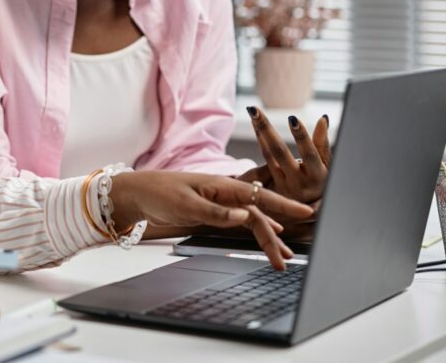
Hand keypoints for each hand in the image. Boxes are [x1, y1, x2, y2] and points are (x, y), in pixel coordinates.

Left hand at [110, 171, 313, 269]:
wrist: (139, 193)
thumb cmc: (160, 193)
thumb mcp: (186, 204)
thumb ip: (216, 212)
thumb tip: (246, 216)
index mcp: (222, 186)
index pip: (259, 196)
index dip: (283, 205)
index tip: (306, 212)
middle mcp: (226, 193)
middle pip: (258, 214)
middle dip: (274, 237)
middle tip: (286, 259)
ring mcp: (221, 202)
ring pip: (252, 220)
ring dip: (267, 238)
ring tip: (283, 258)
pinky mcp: (214, 211)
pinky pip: (241, 222)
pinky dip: (255, 232)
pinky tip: (269, 239)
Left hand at [239, 107, 331, 204]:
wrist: (309, 213)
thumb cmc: (323, 182)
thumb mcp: (327, 166)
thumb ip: (323, 144)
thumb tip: (323, 118)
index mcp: (319, 175)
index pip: (309, 154)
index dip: (302, 137)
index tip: (292, 118)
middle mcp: (300, 181)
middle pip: (280, 152)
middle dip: (267, 129)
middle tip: (255, 110)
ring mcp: (284, 184)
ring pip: (270, 153)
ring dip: (261, 131)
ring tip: (253, 111)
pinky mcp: (273, 186)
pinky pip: (266, 159)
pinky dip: (262, 141)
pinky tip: (256, 126)